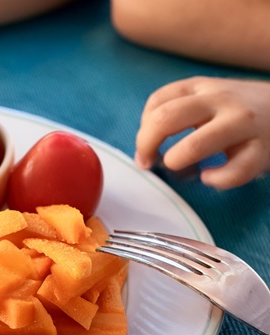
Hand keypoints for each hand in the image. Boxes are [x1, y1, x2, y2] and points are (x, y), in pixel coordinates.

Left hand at [135, 76, 269, 188]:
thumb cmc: (241, 112)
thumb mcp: (209, 100)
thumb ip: (177, 116)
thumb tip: (145, 154)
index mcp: (201, 88)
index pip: (157, 102)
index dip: (143, 131)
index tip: (145, 151)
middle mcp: (220, 100)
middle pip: (165, 119)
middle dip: (147, 145)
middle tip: (150, 163)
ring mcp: (243, 123)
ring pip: (196, 145)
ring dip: (177, 161)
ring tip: (180, 169)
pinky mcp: (263, 150)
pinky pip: (234, 171)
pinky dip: (216, 179)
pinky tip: (211, 178)